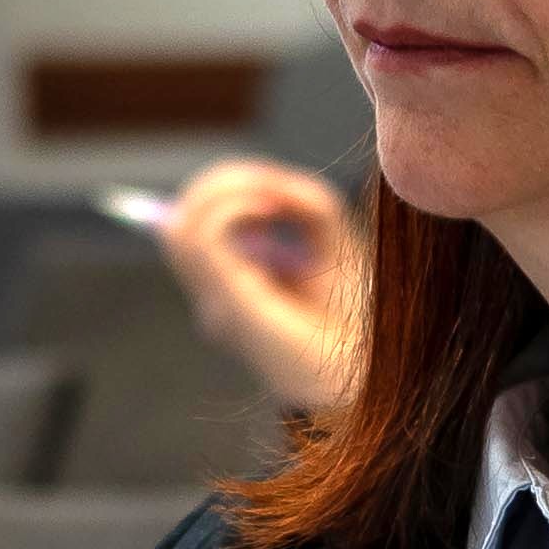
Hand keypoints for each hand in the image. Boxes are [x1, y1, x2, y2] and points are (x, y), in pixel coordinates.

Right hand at [155, 158, 365, 411]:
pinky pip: (203, 238)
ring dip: (225, 191)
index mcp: (233, 288)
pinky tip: (272, 210)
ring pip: (181, 226)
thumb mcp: (332, 236)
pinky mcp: (231, 304)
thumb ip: (301, 200)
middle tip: (273, 185)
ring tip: (273, 197)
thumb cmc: (358, 309)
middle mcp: (215, 298)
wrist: (369, 365)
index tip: (273, 186)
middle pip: (179, 221)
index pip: (194, 227)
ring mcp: (217, 304)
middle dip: (221, 183)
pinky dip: (234, 207)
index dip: (222, 189)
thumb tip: (266, 183)